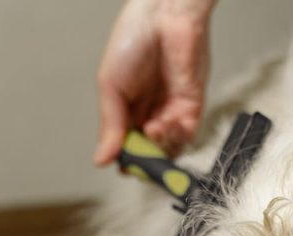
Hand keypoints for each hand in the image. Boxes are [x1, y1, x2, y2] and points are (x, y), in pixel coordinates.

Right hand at [93, 0, 215, 164]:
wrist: (164, 16)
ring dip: (160, 148)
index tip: (123, 163)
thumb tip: (100, 161)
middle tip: (140, 155)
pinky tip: (164, 123)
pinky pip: (187, 135)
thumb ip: (109, 125)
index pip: (126, 148)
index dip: (125, 159)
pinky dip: (175, 137)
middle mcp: (149, 114)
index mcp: (125, 110)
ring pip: (169, 149)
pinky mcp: (192, 107)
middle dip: (145, 159)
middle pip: (149, 153)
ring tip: (152, 128)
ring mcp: (171, 112)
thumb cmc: (132, 41)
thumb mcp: (110, 86)